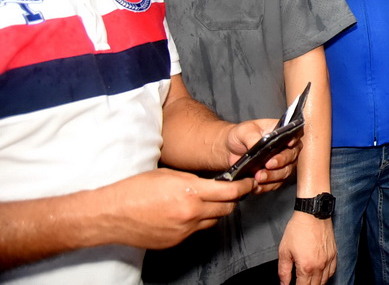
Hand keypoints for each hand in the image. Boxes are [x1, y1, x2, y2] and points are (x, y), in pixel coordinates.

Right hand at [99, 168, 252, 248]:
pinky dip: (198, 222)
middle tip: (232, 192)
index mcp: (191, 192)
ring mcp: (184, 230)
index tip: (249, 183)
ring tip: (208, 202)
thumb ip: (195, 180)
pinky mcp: (175, 241)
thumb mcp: (170, 175)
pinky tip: (188, 213)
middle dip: (233, 200)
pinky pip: (196, 230)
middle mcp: (191, 213)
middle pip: (226, 209)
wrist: (111, 214)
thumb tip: (213, 184)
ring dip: (216, 211)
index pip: (230, 192)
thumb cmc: (136, 189)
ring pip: (213, 221)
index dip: (244, 187)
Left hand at [225, 119, 300, 192]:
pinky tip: (257, 185)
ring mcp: (281, 164)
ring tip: (259, 177)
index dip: (294, 139)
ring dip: (273, 176)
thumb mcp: (243, 131)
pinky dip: (266, 186)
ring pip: (285, 172)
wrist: (229, 151)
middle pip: (291, 155)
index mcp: (281, 132)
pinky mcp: (274, 177)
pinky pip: (275, 184)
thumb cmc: (240, 136)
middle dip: (281, 161)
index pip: (294, 134)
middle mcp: (285, 148)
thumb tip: (258, 146)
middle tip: (268, 164)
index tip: (288, 143)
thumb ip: (252, 137)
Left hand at [278, 211, 336, 284]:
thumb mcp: (284, 250)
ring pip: (324, 280)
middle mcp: (319, 266)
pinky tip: (321, 275)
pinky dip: (326, 276)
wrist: (313, 213)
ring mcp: (328, 260)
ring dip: (316, 284)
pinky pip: (332, 271)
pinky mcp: (334, 253)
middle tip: (300, 283)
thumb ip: (283, 271)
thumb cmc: (298, 229)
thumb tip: (284, 284)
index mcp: (306, 267)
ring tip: (309, 282)